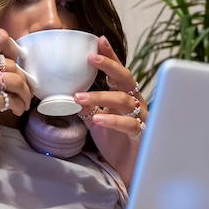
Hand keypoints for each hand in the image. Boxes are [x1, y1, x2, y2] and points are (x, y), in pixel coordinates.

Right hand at [0, 28, 31, 179]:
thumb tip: (10, 61)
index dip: (12, 48)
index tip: (18, 60)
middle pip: (10, 62)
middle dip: (22, 78)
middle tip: (22, 90)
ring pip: (16, 79)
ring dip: (25, 92)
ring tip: (23, 102)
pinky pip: (12, 98)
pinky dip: (18, 105)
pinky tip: (14, 111)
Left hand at [74, 36, 147, 186]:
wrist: (130, 168)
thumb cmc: (115, 141)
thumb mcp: (96, 119)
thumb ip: (86, 106)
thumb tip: (68, 92)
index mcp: (124, 95)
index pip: (117, 71)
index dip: (110, 55)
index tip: (98, 40)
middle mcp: (135, 102)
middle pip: (125, 77)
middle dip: (109, 65)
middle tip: (90, 58)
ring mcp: (139, 117)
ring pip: (123, 100)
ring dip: (100, 96)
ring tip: (79, 97)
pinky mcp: (140, 134)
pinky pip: (128, 124)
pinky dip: (112, 120)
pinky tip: (97, 118)